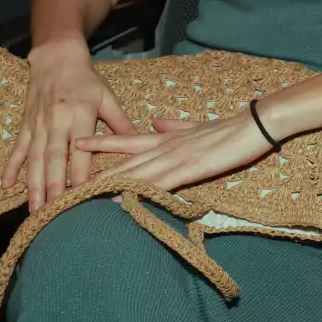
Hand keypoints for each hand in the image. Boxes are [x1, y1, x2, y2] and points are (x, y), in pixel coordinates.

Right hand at [0, 42, 136, 211]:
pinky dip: (12, 167)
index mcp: (80, 115)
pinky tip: (8, 185)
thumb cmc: (86, 80)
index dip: (81, 174)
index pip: (81, 151)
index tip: (85, 195)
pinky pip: (18, 148)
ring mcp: (38, 125)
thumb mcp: (108, 97)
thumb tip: (140, 143)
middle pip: (53, 159)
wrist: (56, 59)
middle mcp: (56, 122)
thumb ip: (120, 122)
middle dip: (53, 186)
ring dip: (33, 184)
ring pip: (34, 159)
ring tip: (34, 208)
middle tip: (54, 212)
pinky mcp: (26, 125)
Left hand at [78, 111, 269, 192]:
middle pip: (123, 162)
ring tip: (83, 196)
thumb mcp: (197, 125)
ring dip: (108, 185)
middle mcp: (165, 146)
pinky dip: (137, 191)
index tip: (76, 143)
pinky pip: (158, 183)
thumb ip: (174, 126)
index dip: (101, 142)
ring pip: (134, 173)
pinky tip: (121, 200)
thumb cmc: (230, 128)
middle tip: (67, 182)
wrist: (254, 125)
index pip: (127, 139)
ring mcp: (176, 158)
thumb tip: (156, 122)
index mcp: (167, 136)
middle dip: (94, 173)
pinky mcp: (190, 169)